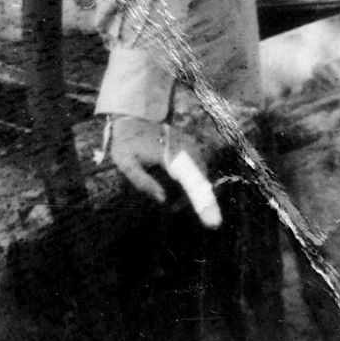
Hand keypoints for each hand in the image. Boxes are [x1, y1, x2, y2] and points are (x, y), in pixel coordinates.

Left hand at [106, 115, 222, 227]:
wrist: (133, 117)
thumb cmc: (126, 142)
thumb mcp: (125, 162)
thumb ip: (142, 182)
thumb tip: (163, 199)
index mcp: (170, 154)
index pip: (193, 182)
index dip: (204, 203)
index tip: (214, 223)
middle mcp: (187, 149)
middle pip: (202, 182)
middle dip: (201, 204)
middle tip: (201, 221)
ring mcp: (192, 146)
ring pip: (202, 177)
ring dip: (195, 194)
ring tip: (178, 205)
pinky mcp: (193, 147)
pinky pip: (199, 171)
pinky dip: (194, 184)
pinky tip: (178, 194)